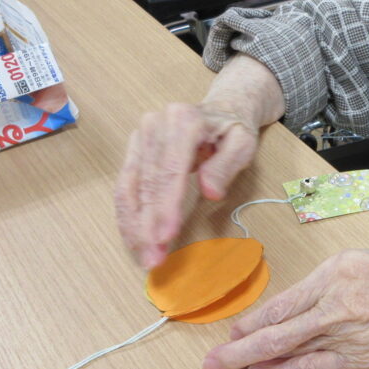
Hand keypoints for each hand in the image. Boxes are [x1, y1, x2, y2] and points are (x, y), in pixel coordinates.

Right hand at [114, 102, 259, 269]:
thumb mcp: (243, 144)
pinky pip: (126, 186)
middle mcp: (155, 126)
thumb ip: (226, 166)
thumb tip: (210, 191)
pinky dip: (129, 216)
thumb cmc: (233, 129)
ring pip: (129, 187)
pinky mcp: (134, 150)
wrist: (221, 109)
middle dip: (148, 225)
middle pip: (147, 182)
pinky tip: (135, 240)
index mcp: (183, 120)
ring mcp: (140, 137)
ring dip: (133, 226)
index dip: (166, 206)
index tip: (166, 236)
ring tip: (144, 257)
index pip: (170, 170)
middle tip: (154, 259)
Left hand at [202, 250, 368, 368]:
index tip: (231, 328)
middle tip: (210, 362)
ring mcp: (349, 336)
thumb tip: (295, 302)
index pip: (281, 303)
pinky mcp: (362, 359)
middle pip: (276, 332)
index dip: (251, 320)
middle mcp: (338, 305)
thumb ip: (328, 280)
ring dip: (256, 363)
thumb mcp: (365, 259)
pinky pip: (316, 367)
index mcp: (337, 273)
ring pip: (291, 353)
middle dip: (237, 349)